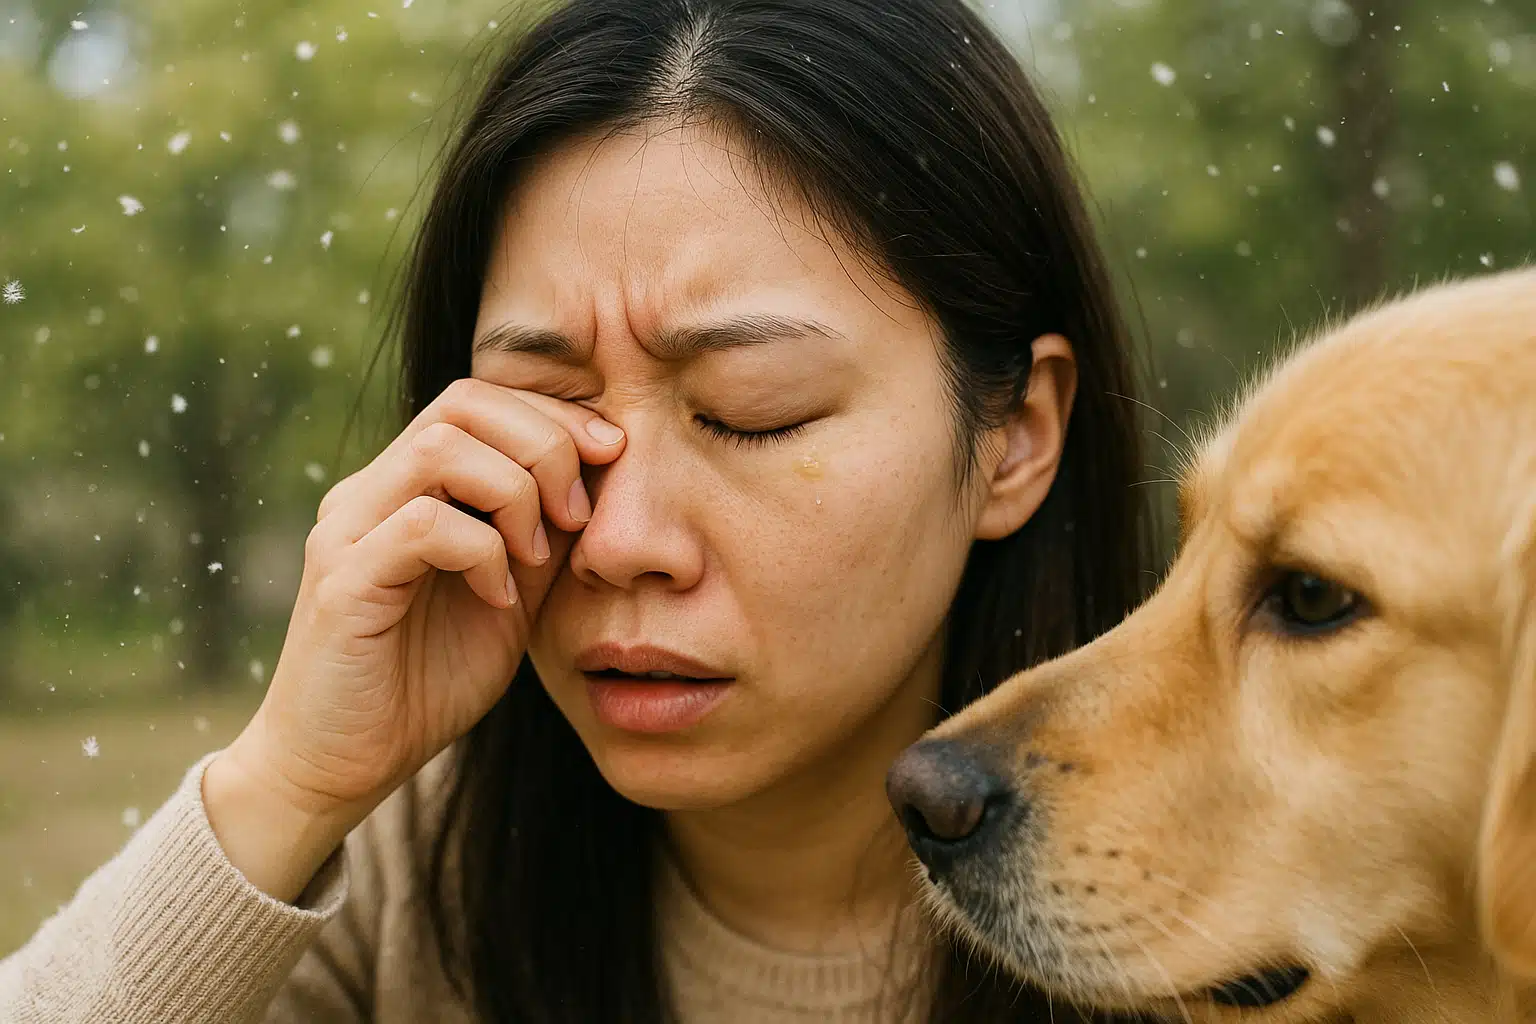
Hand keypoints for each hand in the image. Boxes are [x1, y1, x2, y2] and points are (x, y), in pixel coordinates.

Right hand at [204, 378, 623, 897]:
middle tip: (577, 514)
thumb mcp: (510, 597)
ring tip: (537, 555)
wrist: (343, 767)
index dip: (555, 414)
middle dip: (545, 443)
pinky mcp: (342, 581)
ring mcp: (349, 531)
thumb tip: (602, 477)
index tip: (613, 456)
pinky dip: (481, 551)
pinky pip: (423, 524)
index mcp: (407, 488)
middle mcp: (370, 493)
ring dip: (515, 492)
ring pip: (440, 448)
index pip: (479, 401)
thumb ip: (543, 536)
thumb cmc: (425, 682)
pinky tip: (498, 598)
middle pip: (463, 405)